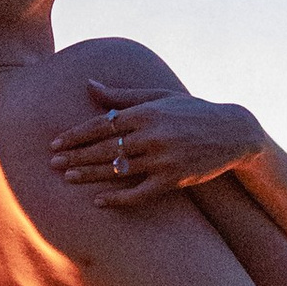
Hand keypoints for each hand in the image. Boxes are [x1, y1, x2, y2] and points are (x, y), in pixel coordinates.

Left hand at [50, 78, 263, 204]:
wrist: (234, 131)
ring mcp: (163, 159)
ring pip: (118, 170)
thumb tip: (89, 85)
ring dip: (91, 174)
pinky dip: (118, 198)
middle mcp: (152, 135)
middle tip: (52, 164)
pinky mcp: (174, 180)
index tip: (56, 143)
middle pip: (105, 148)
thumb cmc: (191, 111)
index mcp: (146, 112)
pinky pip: (139, 192)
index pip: (102, 125)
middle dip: (77, 156)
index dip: (76, 135)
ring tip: (68, 178)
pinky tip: (98, 200)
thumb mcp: (158, 96)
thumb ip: (122, 96)